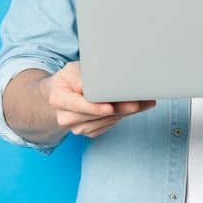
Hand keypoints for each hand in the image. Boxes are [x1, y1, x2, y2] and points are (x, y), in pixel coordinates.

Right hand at [42, 62, 156, 138]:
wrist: (61, 95)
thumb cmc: (68, 80)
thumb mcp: (71, 71)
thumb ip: (80, 77)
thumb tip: (91, 84)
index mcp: (58, 99)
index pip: (78, 105)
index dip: (94, 107)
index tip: (109, 107)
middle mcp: (66, 117)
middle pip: (97, 115)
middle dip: (120, 107)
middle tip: (140, 101)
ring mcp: (77, 127)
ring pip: (106, 121)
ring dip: (126, 112)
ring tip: (144, 101)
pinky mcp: (88, 131)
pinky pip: (109, 125)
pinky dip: (123, 115)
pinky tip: (134, 107)